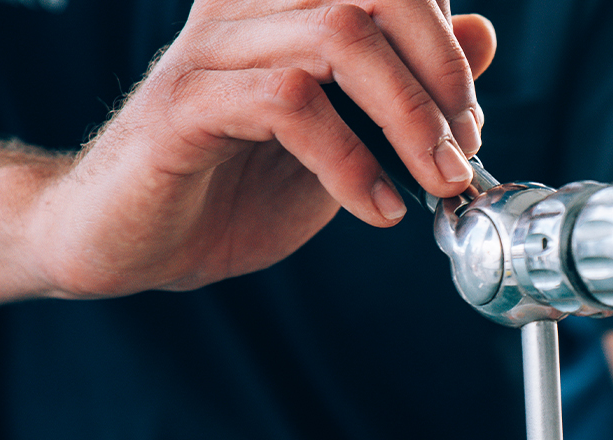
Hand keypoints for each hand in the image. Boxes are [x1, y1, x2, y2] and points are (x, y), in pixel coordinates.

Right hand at [22, 0, 497, 299]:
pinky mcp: (186, 105)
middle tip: (461, 151)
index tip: (468, 121)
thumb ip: (406, 83)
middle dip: (442, 73)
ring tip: (434, 180)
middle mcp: (248, 8)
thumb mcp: (348, 137)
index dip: (446, 44)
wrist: (132, 242)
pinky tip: (376, 209)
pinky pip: (290, 105)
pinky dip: (352, 163)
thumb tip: (480, 32)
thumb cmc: (234, 188)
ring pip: (341, 37)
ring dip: (410, 118)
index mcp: (286, 6)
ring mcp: (213, 50)